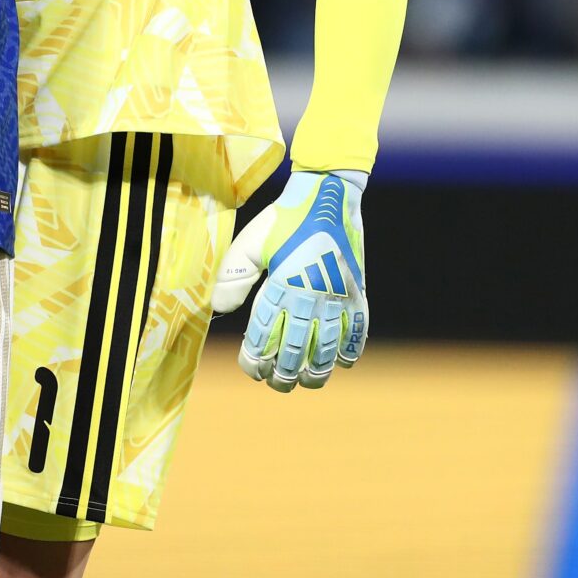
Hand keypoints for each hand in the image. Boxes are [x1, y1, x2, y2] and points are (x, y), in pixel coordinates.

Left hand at [213, 170, 367, 392]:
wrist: (327, 195)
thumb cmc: (283, 219)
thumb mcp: (249, 244)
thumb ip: (232, 277)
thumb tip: (218, 309)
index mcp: (281, 287)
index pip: (265, 338)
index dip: (256, 361)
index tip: (251, 369)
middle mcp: (310, 298)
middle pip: (296, 353)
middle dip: (284, 375)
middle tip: (277, 382)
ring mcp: (337, 297)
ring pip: (328, 350)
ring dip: (317, 371)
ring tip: (306, 380)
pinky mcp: (357, 291)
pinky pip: (358, 331)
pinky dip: (352, 350)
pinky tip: (344, 362)